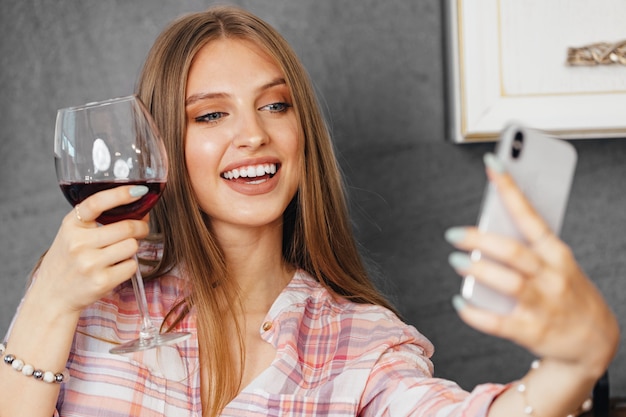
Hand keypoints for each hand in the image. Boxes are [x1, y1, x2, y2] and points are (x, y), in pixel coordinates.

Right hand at [32, 185, 149, 315]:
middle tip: (140, 229)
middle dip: (140, 226)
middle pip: (127, 227)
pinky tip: (115, 268)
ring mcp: (90, 264)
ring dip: (132, 248)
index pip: (97, 203)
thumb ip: (97, 220)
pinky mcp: (101, 282)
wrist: (53, 296)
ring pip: (132, 246)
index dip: (120, 194)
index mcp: (71, 225)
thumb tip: (140, 208)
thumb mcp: (73, 234)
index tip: (139, 190)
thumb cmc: (68, 261)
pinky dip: (129, 266)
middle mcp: (78, 243)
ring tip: (119, 252)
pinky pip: (132, 266)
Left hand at [445, 154, 618, 378]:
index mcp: (556, 252)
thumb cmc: (567, 293)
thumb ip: (527, 247)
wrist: (596, 340)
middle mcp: (551, 276)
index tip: (493, 164)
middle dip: (480, 239)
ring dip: (478, 270)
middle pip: (512, 251)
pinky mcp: (532, 331)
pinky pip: (497, 321)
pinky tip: (460, 302)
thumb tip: (487, 229)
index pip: (530, 213)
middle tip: (455, 234)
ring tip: (458, 261)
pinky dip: (474, 312)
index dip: (509, 189)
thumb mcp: (557, 264)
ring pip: (507, 282)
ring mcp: (543, 304)